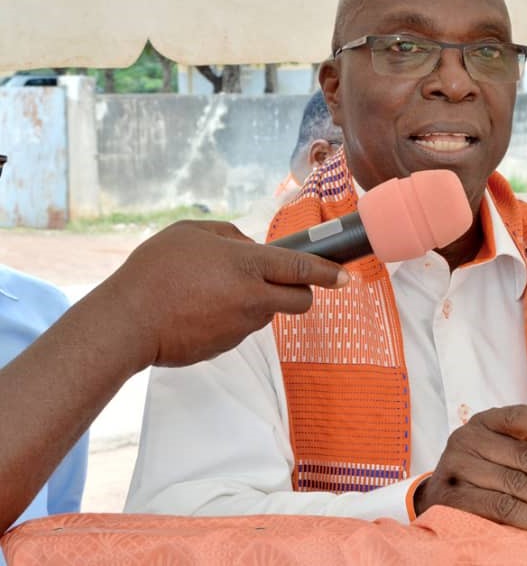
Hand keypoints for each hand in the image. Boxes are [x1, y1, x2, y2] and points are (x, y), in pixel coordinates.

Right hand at [95, 220, 347, 369]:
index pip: (302, 268)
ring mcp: (242, 326)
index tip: (345, 276)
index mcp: (248, 265)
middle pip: (300, 300)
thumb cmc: (155, 271)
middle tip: (284, 282)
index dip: (328, 272)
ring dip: (258, 302)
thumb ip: (231, 236)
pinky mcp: (227, 346)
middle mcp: (253, 298)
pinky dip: (232, 318)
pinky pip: (241, 328)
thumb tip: (251, 247)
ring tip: (216, 291)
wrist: (126, 323)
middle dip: (301, 291)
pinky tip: (201, 309)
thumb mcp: (192, 233)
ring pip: (268, 313)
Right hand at [413, 405, 526, 535]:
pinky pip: (497, 509)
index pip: (517, 416)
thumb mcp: (514, 442)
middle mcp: (467, 439)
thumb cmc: (491, 463)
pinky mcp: (451, 499)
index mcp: (486, 420)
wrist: (446, 491)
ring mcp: (456, 468)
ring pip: (512, 485)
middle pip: (522, 456)